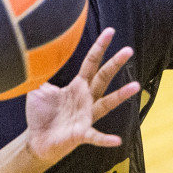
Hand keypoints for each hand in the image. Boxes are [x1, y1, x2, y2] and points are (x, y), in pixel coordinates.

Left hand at [24, 28, 138, 162]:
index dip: (100, 47)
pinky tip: (117, 140)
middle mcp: (86, 99)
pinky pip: (95, 136)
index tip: (111, 31)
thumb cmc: (40, 114)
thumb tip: (36, 54)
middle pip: (103, 77)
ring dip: (121, 95)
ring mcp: (86, 116)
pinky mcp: (81, 134)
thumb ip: (40, 73)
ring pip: (107, 103)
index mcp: (77, 86)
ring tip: (136, 86)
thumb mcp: (38, 89)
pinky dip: (106, 139)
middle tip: (128, 50)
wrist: (36, 139)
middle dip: (115, 64)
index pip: (91, 62)